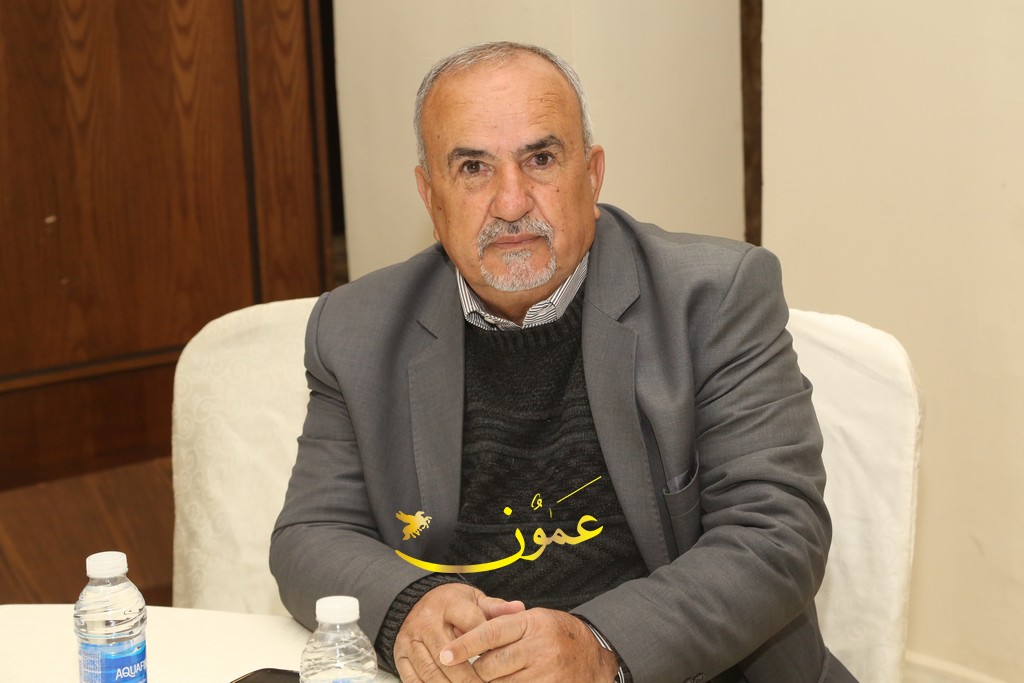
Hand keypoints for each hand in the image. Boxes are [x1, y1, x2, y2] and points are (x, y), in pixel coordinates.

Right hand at [393, 583, 524, 681]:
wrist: (417, 602)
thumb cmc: (453, 606)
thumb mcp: (474, 600)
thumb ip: (495, 608)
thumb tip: (519, 608)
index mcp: (449, 603)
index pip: (470, 625)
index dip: (485, 645)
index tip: (498, 661)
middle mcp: (426, 621)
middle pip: (447, 653)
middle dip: (467, 677)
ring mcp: (410, 639)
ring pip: (430, 669)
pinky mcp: (400, 654)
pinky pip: (412, 678)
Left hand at [438, 608, 619, 681]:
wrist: (595, 656)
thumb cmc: (557, 634)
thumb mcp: (534, 619)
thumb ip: (504, 625)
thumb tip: (466, 635)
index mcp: (531, 623)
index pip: (490, 632)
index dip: (465, 644)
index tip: (444, 655)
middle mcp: (538, 648)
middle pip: (490, 665)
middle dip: (475, 671)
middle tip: (470, 670)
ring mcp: (545, 673)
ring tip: (489, 677)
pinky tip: (504, 682)